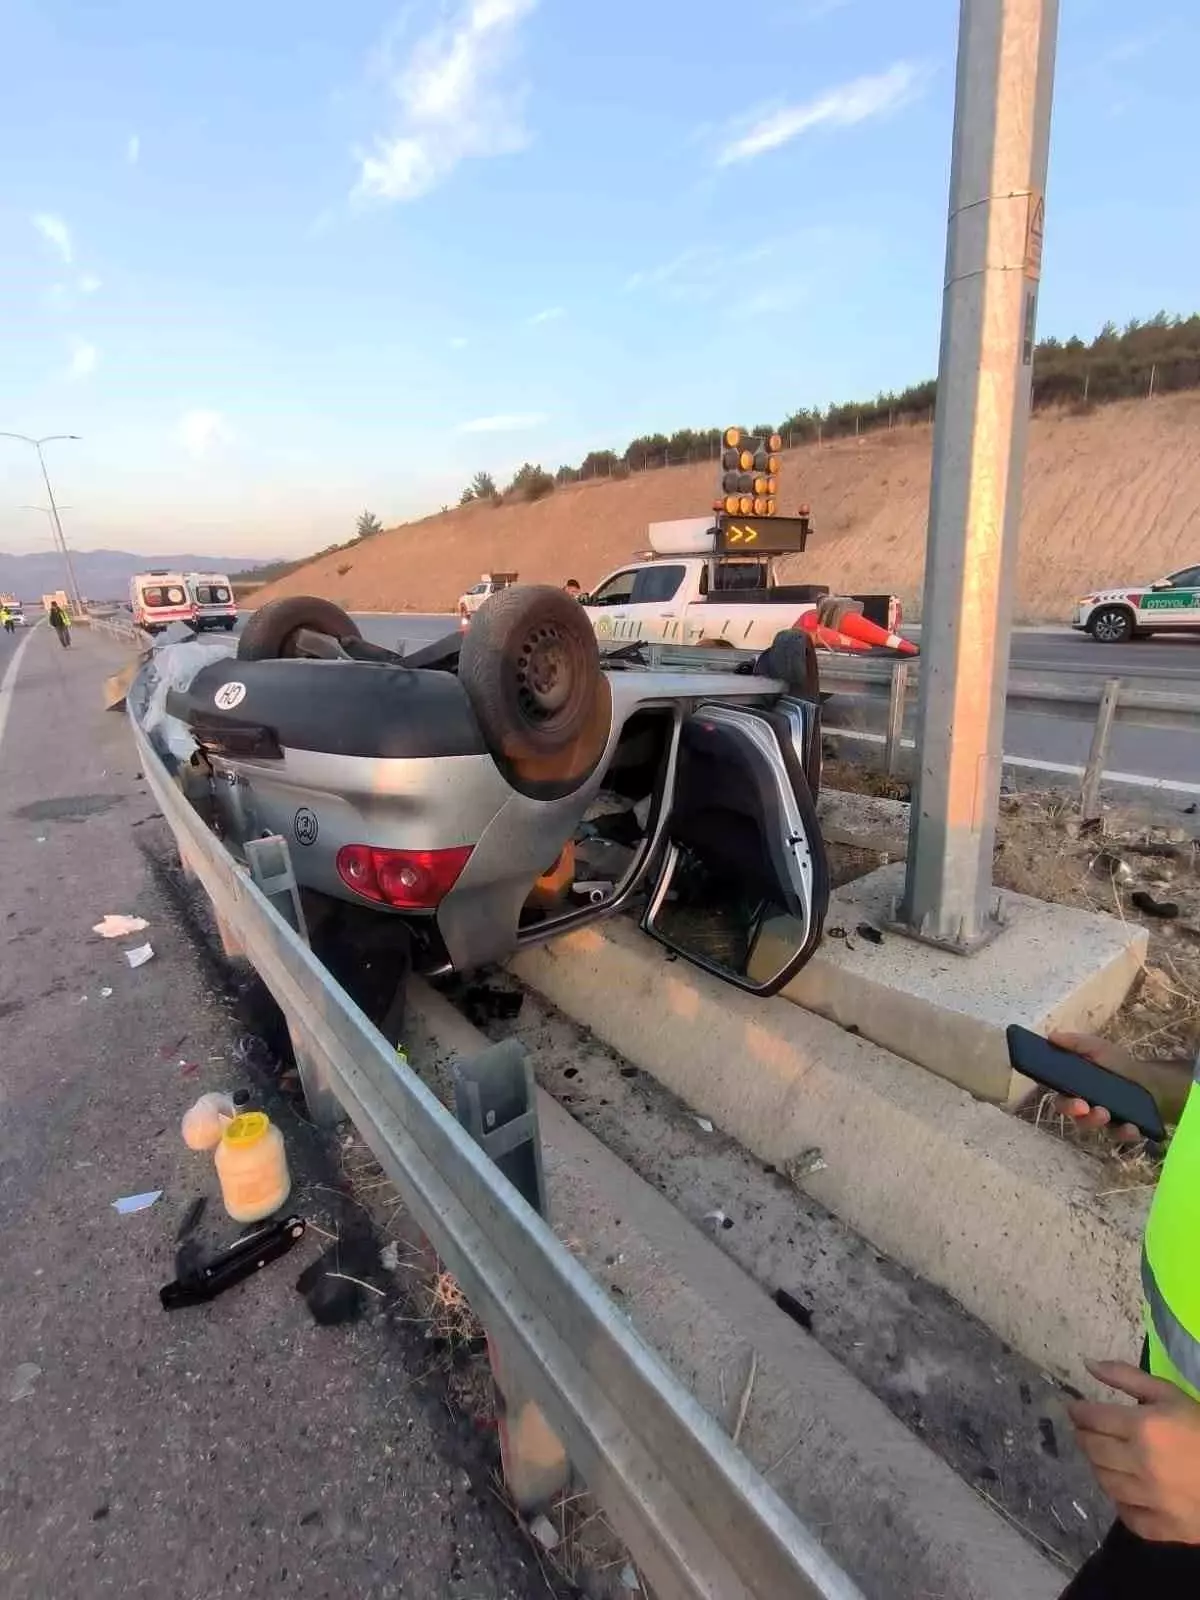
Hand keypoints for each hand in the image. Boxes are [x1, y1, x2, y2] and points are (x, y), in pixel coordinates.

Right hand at [1046, 1031, 1141, 1141]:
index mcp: (1075, 1089)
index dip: (1065, 1103)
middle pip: (1074, 1116)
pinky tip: (1132, 1127)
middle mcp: (1085, 1108)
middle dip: (1077, 1113)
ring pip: (1095, 1127)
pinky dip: (1125, 1132)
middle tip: (1084, 1108)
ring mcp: (1103, 1121)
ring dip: (1096, 1121)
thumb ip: (1076, 1043)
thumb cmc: (1118, 1064)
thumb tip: (1051, 1036)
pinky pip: (1119, 1135)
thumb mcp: (1098, 1048)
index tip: (1074, 1101)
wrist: (1150, 1080)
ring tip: (1105, 1114)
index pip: (1062, 1099)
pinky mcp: (1120, 1130)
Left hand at [1069, 1359, 1199, 1542]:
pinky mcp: (1160, 1526)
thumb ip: (1127, 1377)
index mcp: (1143, 1427)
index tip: (1074, 1409)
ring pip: (1103, 1480)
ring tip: (1105, 1455)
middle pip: (1092, 1449)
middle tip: (1086, 1430)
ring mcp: (1149, 1499)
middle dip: (1084, 1436)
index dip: (1078, 1412)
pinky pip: (1125, 1513)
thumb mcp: (1171, 1394)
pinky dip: (1120, 1499)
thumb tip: (1087, 1364)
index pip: (1091, 1418)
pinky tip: (1126, 1487)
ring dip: (1098, 1464)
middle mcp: (1139, 1463)